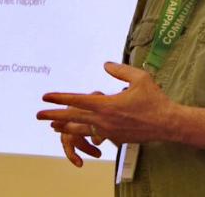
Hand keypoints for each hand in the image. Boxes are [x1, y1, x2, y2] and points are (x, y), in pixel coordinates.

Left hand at [37, 62, 174, 149]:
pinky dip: (85, 132)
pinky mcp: (115, 139)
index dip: (59, 97)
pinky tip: (80, 130)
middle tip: (37, 115)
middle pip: (72, 118)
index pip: (76, 100)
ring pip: (81, 130)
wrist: (167, 123)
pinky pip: (95, 135)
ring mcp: (108, 132)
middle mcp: (104, 120)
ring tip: (53, 126)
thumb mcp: (139, 77)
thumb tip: (105, 64)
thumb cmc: (154, 98)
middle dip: (53, 116)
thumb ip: (120, 70)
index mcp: (106, 104)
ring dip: (66, 127)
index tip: (45, 96)